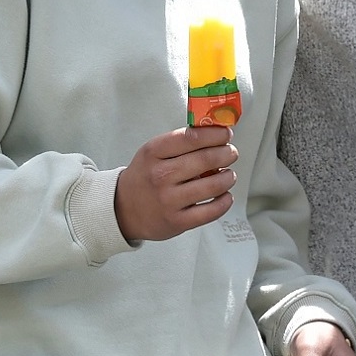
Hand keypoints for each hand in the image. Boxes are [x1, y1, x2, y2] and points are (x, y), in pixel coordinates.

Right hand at [113, 126, 237, 240]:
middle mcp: (161, 175)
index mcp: (154, 152)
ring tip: (229, 175)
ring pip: (212, 185)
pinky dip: (224, 201)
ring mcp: (169, 200)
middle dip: (226, 154)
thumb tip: (216, 134)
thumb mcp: (153, 152)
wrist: (123, 209)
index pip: (192, 137)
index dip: (215, 135)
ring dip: (228, 177)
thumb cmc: (145, 176)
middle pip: (206, 159)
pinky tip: (225, 195)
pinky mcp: (177, 221)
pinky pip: (210, 211)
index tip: (226, 134)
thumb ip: (180, 142)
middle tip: (231, 153)